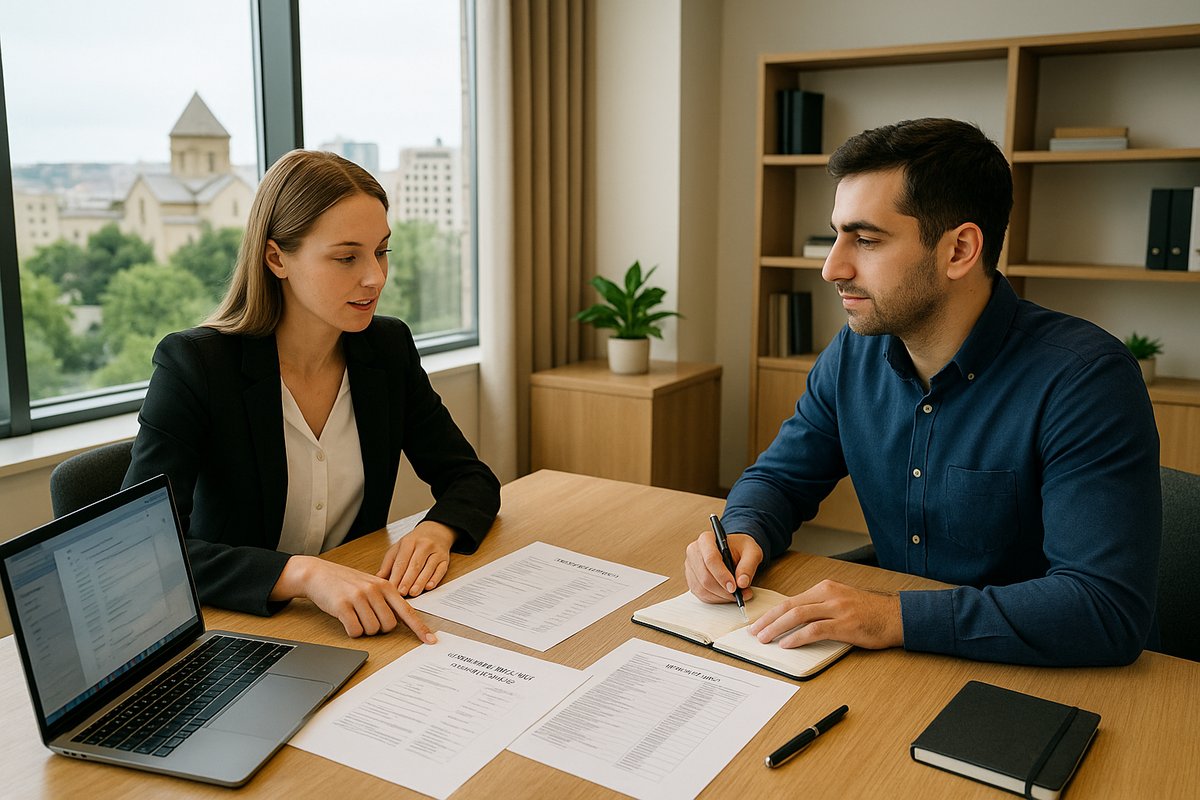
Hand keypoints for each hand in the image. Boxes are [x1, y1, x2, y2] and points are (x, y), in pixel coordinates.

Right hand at [272, 555, 436, 641]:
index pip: (407, 611)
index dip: (419, 628)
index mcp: (386, 586)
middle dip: (378, 628)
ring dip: (363, 629)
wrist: (318, 573)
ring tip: (354, 614)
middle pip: (388, 626)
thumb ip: (386, 599)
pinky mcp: (343, 605)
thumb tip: (399, 620)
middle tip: (366, 617)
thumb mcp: (371, 585)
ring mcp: (359, 597)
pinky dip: (351, 630)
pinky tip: (346, 619)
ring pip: (372, 630)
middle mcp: (375, 590)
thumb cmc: (346, 582)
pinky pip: (355, 630)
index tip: (430, 640)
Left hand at [377, 521, 456, 596]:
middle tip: (401, 593)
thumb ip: (388, 563)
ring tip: (413, 592)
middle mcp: (424, 545)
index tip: (391, 588)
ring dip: (420, 582)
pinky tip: (429, 586)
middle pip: (415, 564)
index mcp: (409, 542)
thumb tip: (379, 578)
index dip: (396, 575)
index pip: (401, 561)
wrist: (435, 531)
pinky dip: (435, 579)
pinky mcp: (445, 558)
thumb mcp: (398, 548)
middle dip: (407, 580)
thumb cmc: (414, 542)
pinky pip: (441, 569)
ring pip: (428, 568)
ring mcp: (436, 551)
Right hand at [684, 530, 762, 603]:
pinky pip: (701, 594)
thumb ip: (748, 566)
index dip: (722, 575)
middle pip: (705, 577)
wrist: (734, 550)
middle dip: (723, 590)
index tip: (734, 587)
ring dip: (721, 596)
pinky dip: (716, 598)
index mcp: (706, 539)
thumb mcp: (752, 552)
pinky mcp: (692, 579)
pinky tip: (727, 595)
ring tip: (737, 595)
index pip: (710, 559)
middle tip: (739, 594)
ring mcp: (691, 567)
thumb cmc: (741, 548)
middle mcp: (694, 552)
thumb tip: (742, 583)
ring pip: (702, 588)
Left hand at [748, 579, 901, 649]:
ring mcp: (837, 608)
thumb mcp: (842, 601)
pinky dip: (798, 637)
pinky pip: (815, 630)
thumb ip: (821, 606)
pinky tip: (787, 644)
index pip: (791, 600)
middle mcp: (828, 594)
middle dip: (768, 620)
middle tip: (754, 632)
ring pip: (798, 615)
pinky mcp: (845, 624)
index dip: (772, 613)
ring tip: (765, 639)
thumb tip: (797, 621)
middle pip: (790, 606)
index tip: (759, 623)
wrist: (897, 616)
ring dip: (777, 628)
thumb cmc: (871, 612)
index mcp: (825, 588)